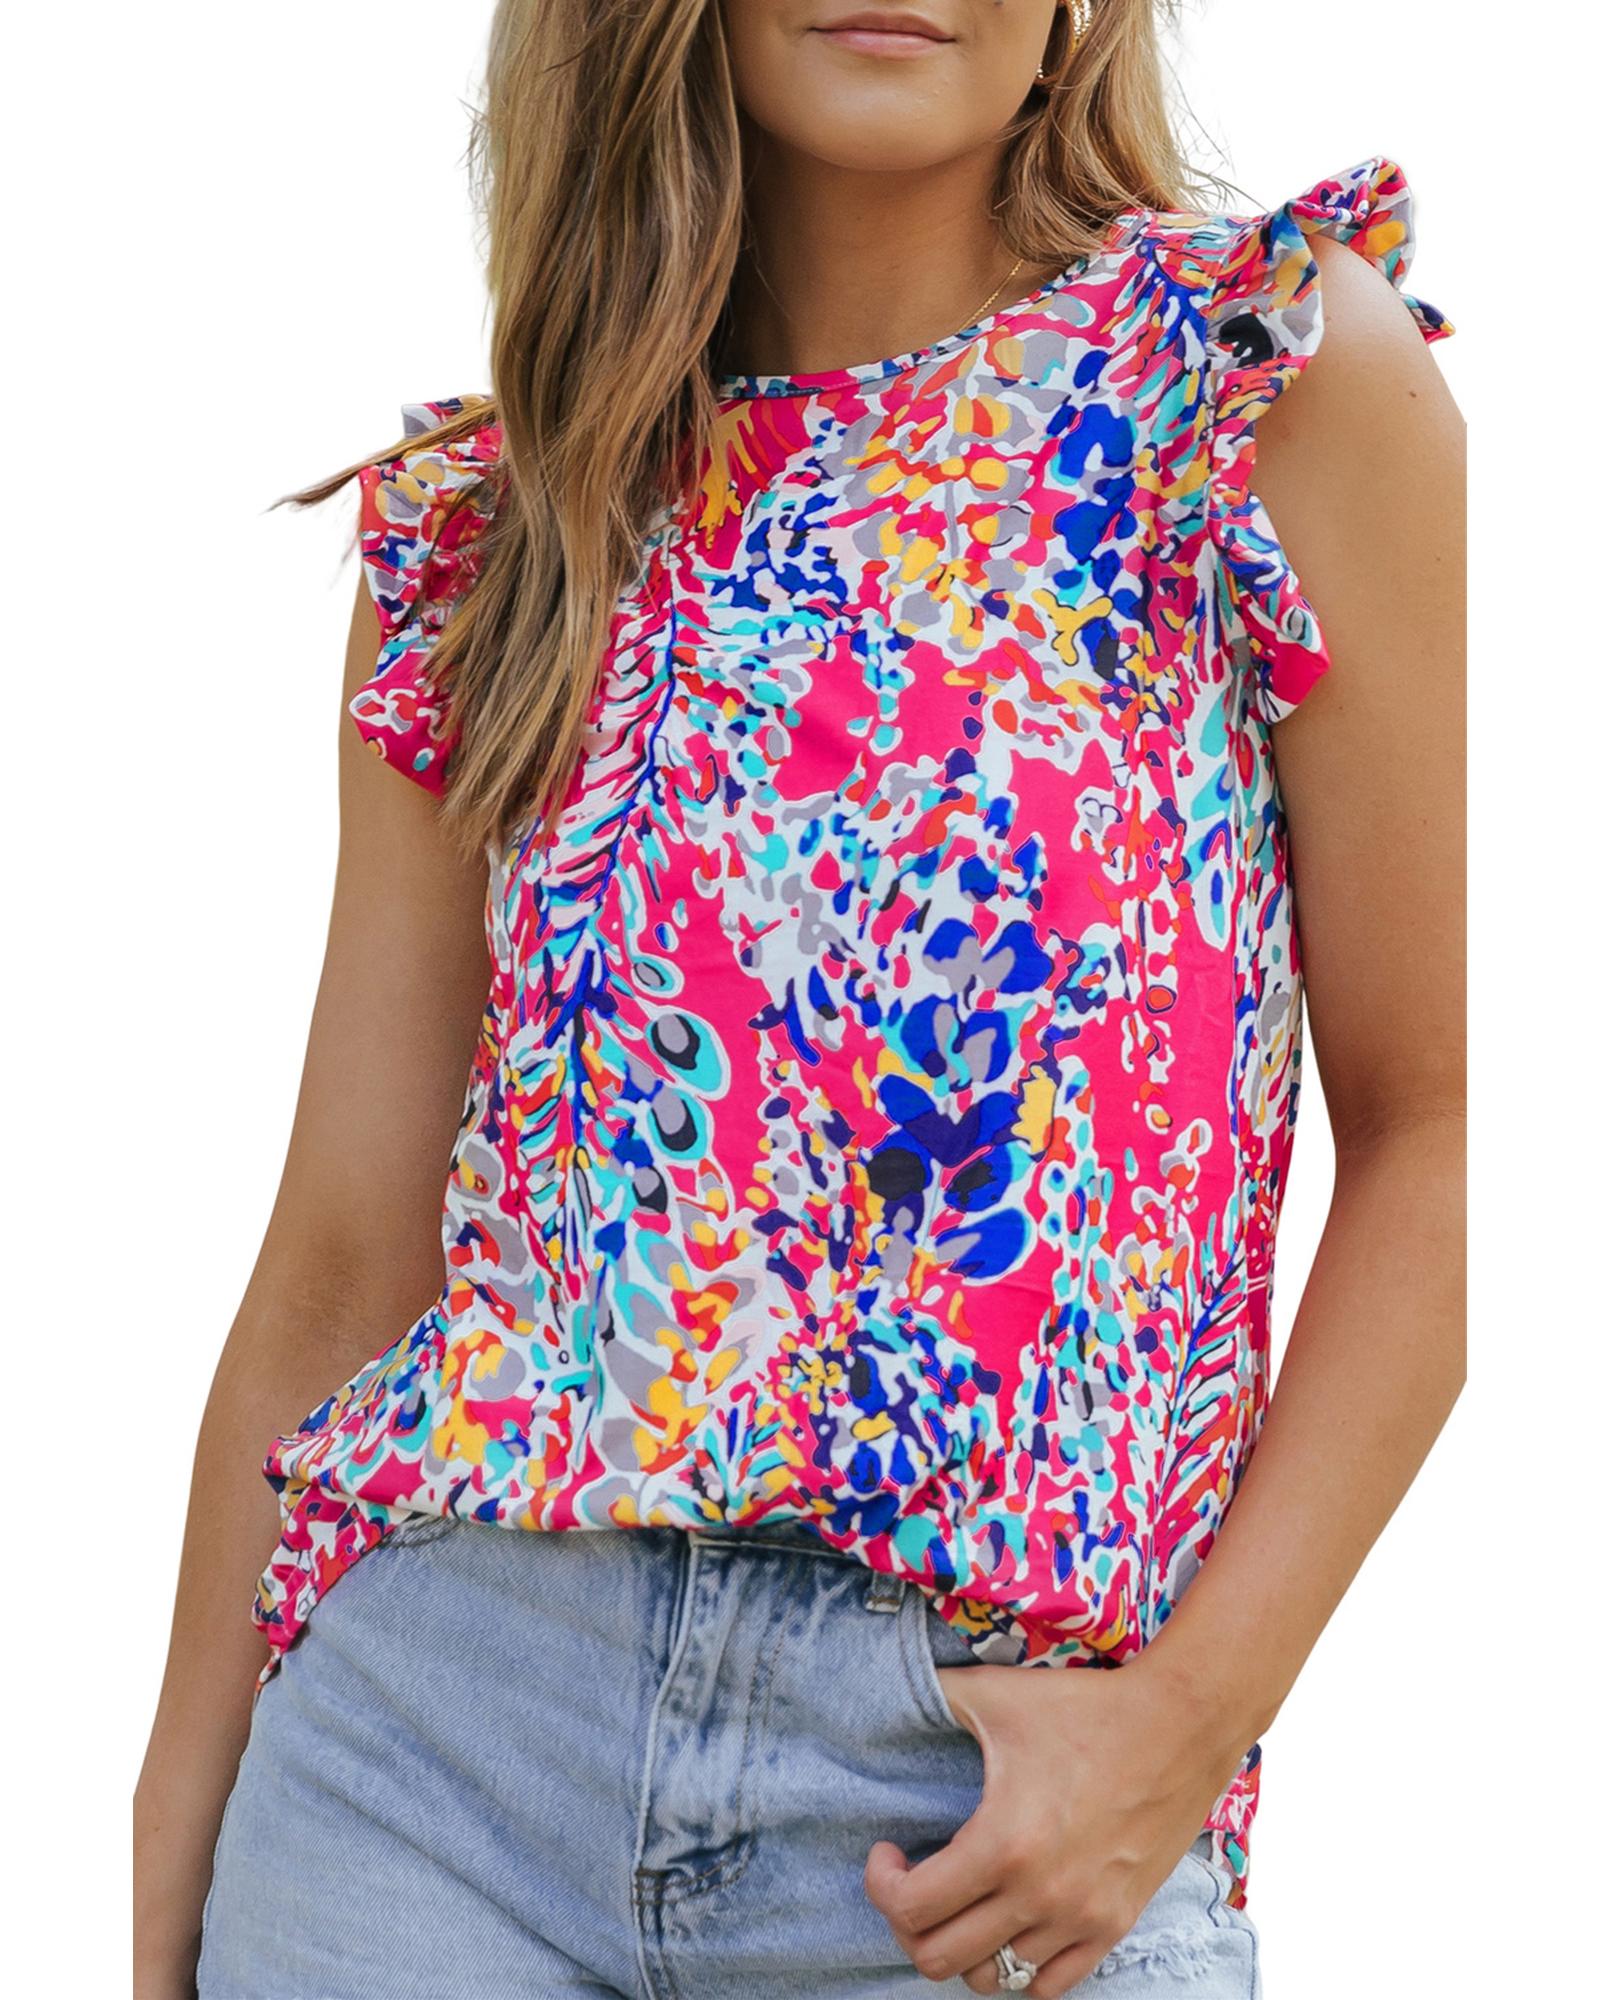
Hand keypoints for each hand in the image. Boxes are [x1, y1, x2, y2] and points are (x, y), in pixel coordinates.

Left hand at [863, 1649, 1250, 1994]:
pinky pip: (1050, 1986)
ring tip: (963, 1898)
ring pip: (993, 1978)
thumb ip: (934, 1693)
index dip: (881, 1885)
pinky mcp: (1115, 1926)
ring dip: (964, 1944)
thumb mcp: (996, 1693)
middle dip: (909, 1925)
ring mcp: (1081, 1919)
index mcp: (1003, 1844)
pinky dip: (1018, 1966)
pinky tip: (1011, 1920)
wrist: (1180, 1727)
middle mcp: (1040, 1896)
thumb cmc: (1085, 1709)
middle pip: (940, 1959)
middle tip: (916, 1882)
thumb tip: (881, 1685)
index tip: (888, 1852)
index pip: (911, 1910)